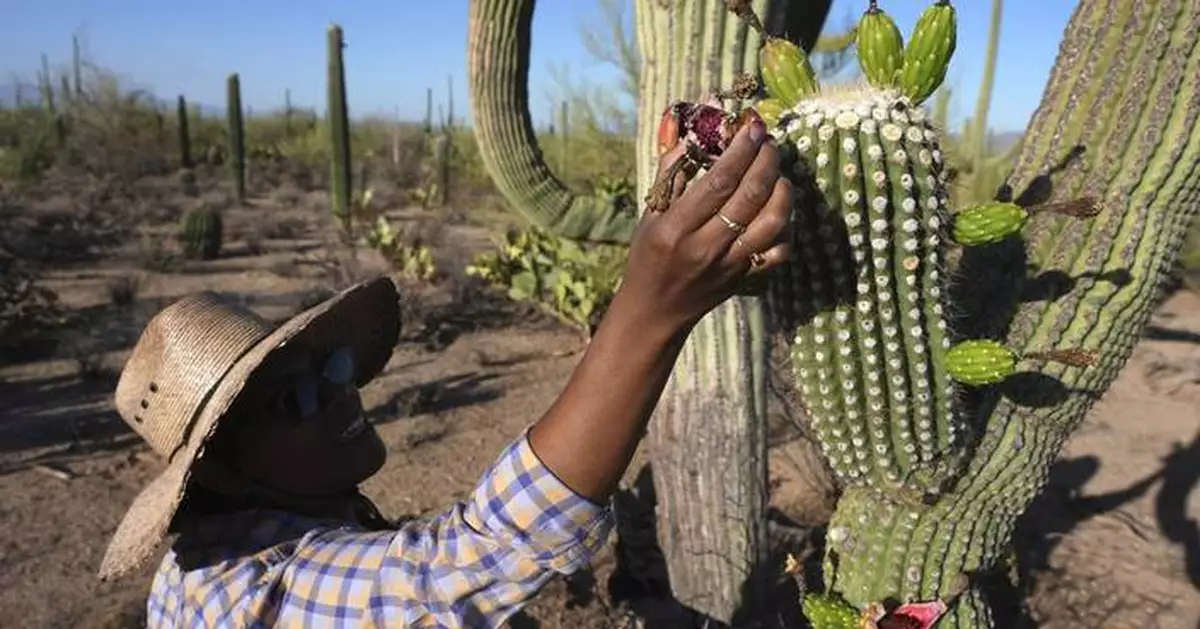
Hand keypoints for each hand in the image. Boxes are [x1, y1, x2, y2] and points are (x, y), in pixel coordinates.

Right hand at [611, 111, 793, 333]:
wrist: (655, 310)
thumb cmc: (650, 253)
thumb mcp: (651, 211)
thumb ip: (671, 168)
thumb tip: (688, 125)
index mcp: (676, 228)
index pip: (719, 181)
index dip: (741, 150)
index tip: (753, 126)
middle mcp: (706, 247)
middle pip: (751, 195)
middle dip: (767, 160)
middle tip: (769, 141)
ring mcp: (730, 265)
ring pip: (773, 222)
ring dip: (782, 190)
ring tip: (777, 172)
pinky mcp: (746, 279)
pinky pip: (780, 250)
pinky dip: (787, 225)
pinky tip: (777, 208)